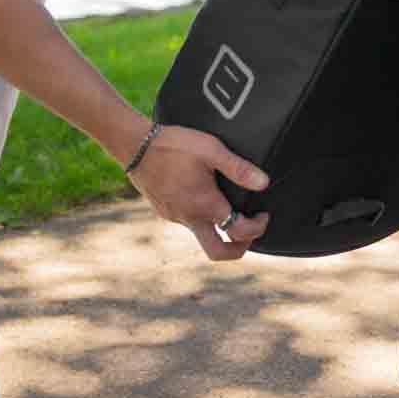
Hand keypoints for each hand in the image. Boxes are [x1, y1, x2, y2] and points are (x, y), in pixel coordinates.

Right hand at [129, 124, 271, 261]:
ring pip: (202, 234)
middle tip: (249, 231)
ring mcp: (174, 216)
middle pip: (217, 252)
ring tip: (229, 206)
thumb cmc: (174, 145)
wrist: (135, 146)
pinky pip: (187, 222)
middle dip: (238, 248)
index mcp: (205, 205)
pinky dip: (201, 217)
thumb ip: (238, 168)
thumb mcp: (211, 150)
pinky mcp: (164, 211)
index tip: (263, 215)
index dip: (257, 228)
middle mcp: (189, 218)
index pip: (238, 233)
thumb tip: (263, 183)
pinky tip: (203, 194)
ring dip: (219, 228)